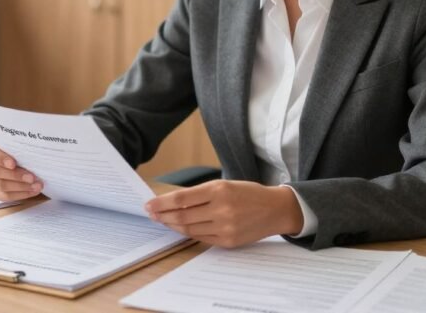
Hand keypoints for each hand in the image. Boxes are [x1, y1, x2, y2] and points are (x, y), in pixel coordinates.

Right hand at [0, 140, 42, 201]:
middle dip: (15, 175)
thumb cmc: (21, 148)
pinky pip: (4, 196)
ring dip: (21, 187)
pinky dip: (20, 194)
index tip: (13, 163)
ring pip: (0, 186)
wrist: (24, 160)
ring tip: (37, 185)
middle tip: (32, 177)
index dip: (0, 158)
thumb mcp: (20, 141)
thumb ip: (22, 140)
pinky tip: (32, 191)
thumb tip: (35, 130)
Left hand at [145, 180, 302, 247]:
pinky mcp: (229, 241)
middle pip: (182, 216)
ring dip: (172, 226)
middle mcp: (222, 209)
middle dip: (163, 216)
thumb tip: (172, 201)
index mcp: (219, 190)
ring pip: (189, 229)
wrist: (275, 209)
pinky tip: (181, 228)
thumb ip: (201, 194)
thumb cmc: (248, 194)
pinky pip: (201, 238)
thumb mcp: (225, 185)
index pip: (181, 198)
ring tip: (163, 221)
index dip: (162, 203)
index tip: (149, 204)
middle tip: (152, 214)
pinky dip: (188, 233)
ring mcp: (225, 227)